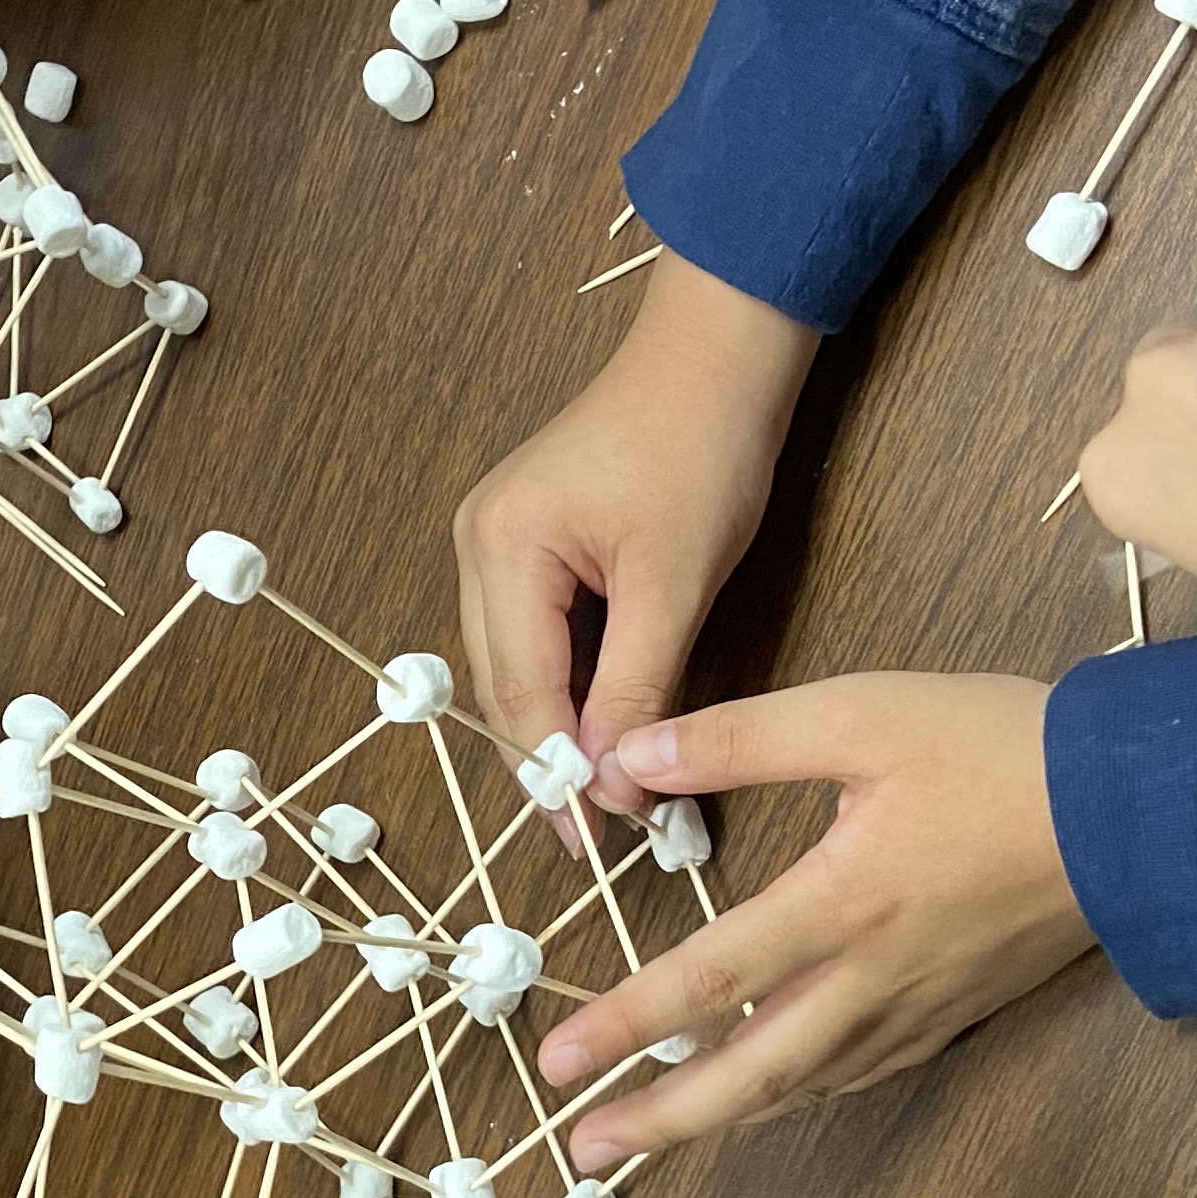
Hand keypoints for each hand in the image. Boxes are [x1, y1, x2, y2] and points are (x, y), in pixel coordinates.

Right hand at [456, 258, 815, 818]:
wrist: (717, 357)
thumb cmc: (700, 447)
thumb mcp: (674, 583)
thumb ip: (637, 687)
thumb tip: (615, 782)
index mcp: (503, 548)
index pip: (523, 693)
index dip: (560, 773)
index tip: (598, 840)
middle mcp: (478, 544)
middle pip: (504, 686)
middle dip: (552, 759)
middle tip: (602, 835)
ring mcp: (495, 538)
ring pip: (516, 665)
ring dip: (559, 724)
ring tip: (606, 790)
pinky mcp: (526, 537)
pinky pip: (534, 632)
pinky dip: (567, 682)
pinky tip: (602, 720)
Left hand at [538, 675, 1086, 1164]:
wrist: (1144, 806)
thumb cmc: (1003, 749)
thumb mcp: (860, 713)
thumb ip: (737, 739)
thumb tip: (632, 758)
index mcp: (842, 902)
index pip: (709, 979)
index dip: (627, 1025)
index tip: (559, 1061)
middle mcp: (874, 975)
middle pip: (750, 1073)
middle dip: (662, 1120)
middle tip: (587, 1151)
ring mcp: (919, 1005)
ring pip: (804, 1084)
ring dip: (723, 1115)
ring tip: (656, 1136)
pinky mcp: (955, 1009)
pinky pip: (858, 1072)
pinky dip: (800, 1092)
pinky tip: (771, 1094)